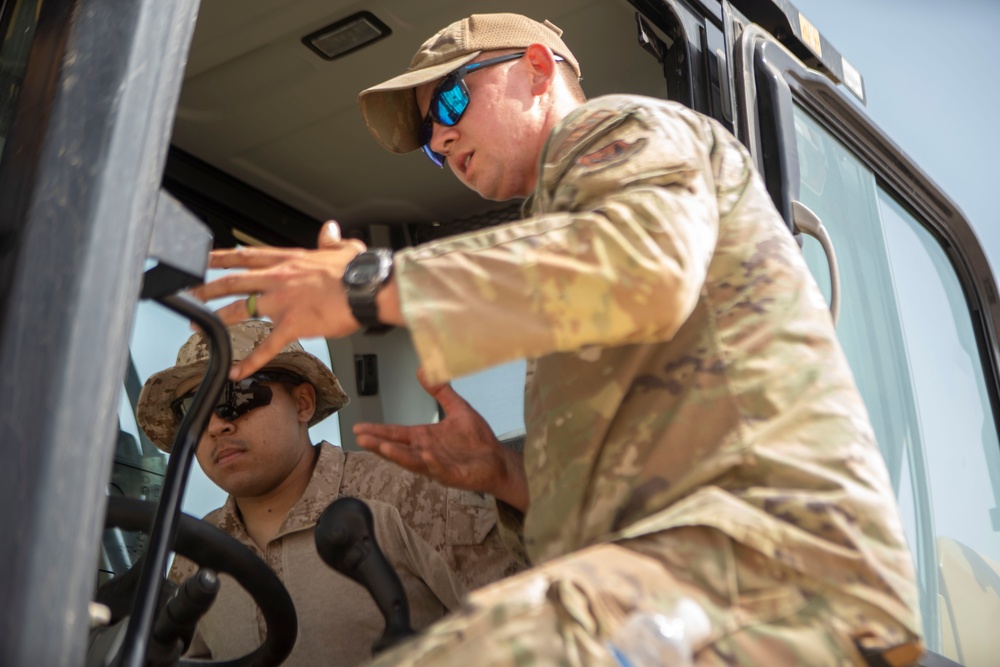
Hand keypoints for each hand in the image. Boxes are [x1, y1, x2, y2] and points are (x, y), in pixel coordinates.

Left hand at [190, 222, 364, 378]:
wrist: (368, 289)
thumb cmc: (359, 272)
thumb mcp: (344, 250)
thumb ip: (331, 241)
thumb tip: (330, 231)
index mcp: (290, 260)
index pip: (248, 255)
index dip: (223, 256)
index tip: (205, 258)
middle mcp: (280, 278)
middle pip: (234, 280)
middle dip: (208, 287)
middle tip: (190, 292)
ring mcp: (284, 302)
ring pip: (241, 308)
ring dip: (218, 317)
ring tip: (199, 326)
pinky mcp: (293, 325)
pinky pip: (267, 346)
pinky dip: (251, 361)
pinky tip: (238, 371)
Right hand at [353, 369, 528, 510]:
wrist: (498, 459)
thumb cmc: (477, 440)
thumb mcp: (457, 409)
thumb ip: (440, 391)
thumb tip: (423, 370)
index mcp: (424, 438)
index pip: (396, 433)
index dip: (378, 430)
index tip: (358, 428)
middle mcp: (425, 452)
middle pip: (397, 448)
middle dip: (379, 443)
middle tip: (361, 438)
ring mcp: (437, 465)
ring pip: (412, 460)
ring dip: (397, 454)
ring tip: (381, 446)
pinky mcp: (452, 475)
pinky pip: (439, 468)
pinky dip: (431, 462)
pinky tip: (425, 454)